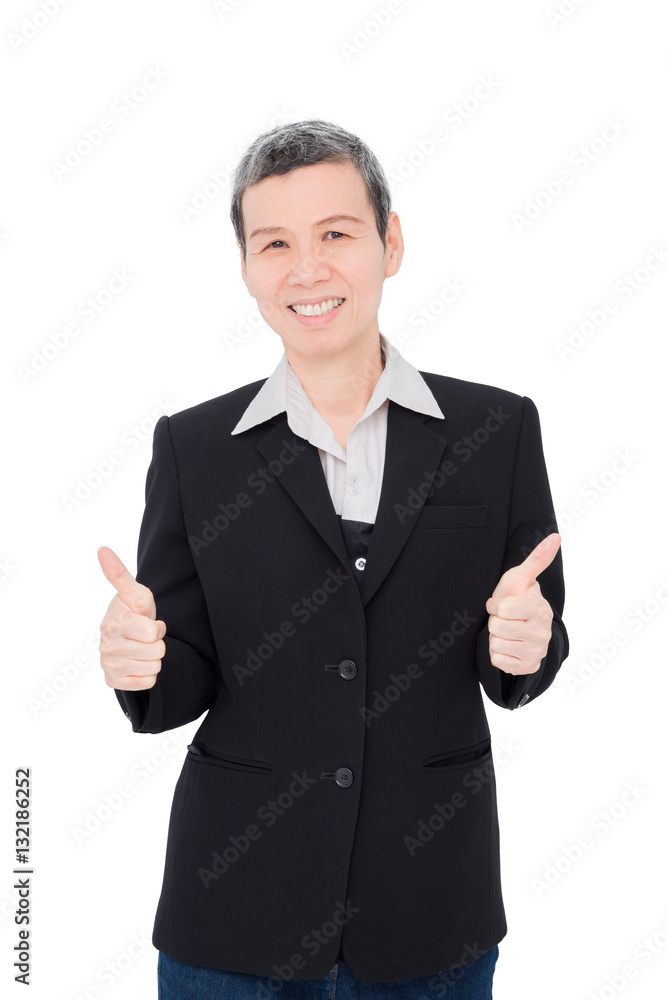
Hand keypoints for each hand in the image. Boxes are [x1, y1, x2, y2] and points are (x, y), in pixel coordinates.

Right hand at [97, 546, 165, 690]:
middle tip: (146, 637)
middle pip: (156, 652)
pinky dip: (148, 674)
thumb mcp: (134, 592)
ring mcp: (108, 664)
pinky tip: (138, 662)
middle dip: (157, 644)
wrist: (129, 637)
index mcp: (113, 623)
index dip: (158, 628)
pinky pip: (146, 683)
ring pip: (154, 668)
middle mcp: (106, 645)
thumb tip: (102, 549)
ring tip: (142, 648)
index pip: (153, 633)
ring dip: (153, 658)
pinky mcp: (112, 681)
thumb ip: (120, 573)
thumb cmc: (134, 611)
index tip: (149, 623)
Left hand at [485, 533, 560, 674]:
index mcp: (540, 609)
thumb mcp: (522, 577)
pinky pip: (498, 661)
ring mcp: (536, 652)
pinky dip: (497, 653)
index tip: (502, 603)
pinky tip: (508, 645)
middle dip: (496, 622)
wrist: (522, 627)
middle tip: (506, 619)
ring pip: (496, 645)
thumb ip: (537, 558)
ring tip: (507, 631)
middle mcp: (542, 632)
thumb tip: (556, 536)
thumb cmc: (518, 598)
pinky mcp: (527, 667)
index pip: (502, 609)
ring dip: (496, 638)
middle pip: (497, 628)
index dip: (496, 605)